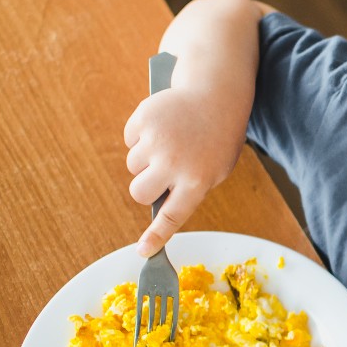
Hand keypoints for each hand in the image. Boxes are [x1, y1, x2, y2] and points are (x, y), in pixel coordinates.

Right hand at [123, 84, 245, 254]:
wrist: (217, 95)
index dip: (156, 236)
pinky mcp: (143, 119)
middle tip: (160, 175)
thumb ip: (189, 189)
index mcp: (197, 181)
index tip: (143, 251)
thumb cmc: (217, 139)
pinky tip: (162, 127)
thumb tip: (157, 206)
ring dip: (145, 159)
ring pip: (133, 166)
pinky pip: (129, 140)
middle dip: (145, 188)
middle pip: (139, 193)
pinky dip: (140, 136)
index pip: (172, 217)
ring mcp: (157, 141)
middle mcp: (174, 163)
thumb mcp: (215, 169)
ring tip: (169, 143)